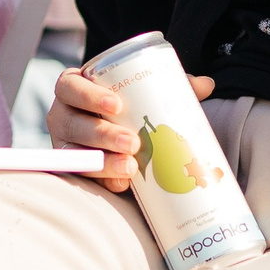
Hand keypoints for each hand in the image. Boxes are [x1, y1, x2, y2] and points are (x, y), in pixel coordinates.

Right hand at [48, 67, 212, 192]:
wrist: (116, 134)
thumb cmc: (128, 105)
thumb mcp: (143, 91)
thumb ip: (171, 85)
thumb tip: (206, 84)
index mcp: (74, 89)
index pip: (70, 87)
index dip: (89, 95)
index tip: (117, 105)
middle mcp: (63, 116)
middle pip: (73, 123)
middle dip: (102, 134)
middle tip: (132, 142)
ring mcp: (65, 145)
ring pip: (76, 154)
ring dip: (104, 161)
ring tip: (131, 167)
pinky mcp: (75, 169)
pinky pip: (84, 177)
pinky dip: (104, 180)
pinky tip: (122, 184)